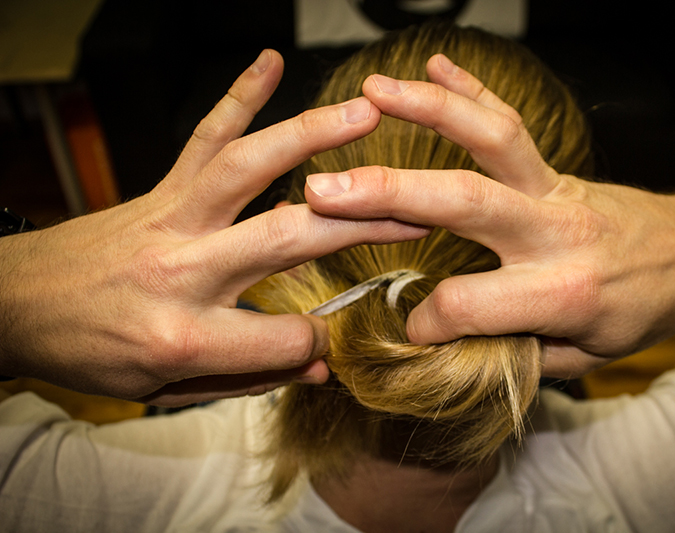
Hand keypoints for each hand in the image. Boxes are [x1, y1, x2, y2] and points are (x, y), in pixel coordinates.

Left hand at [0, 50, 427, 404]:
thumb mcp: (165, 389)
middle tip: (419, 209)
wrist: (13, 304)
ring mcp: (173, 218)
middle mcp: (184, 270)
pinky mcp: (161, 190)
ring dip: (312, 136)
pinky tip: (268, 64)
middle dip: (363, 225)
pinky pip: (203, 137)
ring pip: (251, 168)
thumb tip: (318, 362)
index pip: (286, 340)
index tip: (325, 341)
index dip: (316, 345)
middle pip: (291, 239)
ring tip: (365, 114)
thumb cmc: (88, 351)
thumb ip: (248, 376)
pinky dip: (237, 97)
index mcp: (186, 334)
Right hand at [304, 54, 674, 376]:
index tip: (415, 331)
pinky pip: (510, 123)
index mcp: (560, 293)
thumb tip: (445, 344)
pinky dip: (471, 92)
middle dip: (387, 194)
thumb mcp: (582, 356)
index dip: (427, 323)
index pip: (465, 305)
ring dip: (429, 108)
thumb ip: (514, 351)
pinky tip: (436, 67)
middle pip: (462, 202)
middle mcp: (554, 233)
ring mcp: (553, 190)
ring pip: (489, 139)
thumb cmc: (639, 311)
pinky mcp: (553, 168)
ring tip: (375, 91)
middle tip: (324, 190)